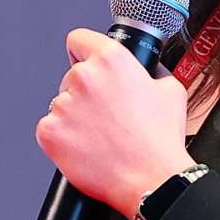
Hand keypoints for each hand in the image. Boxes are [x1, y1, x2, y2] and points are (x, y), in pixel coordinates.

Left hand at [37, 28, 196, 217]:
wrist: (150, 180)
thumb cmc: (160, 140)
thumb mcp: (170, 91)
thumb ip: (151, 72)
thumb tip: (143, 70)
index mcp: (111, 60)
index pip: (78, 40)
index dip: (84, 52)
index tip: (85, 63)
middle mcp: (84, 77)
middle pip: (71, 76)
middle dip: (85, 93)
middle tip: (105, 115)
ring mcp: (63, 105)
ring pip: (61, 104)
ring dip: (75, 117)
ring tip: (99, 136)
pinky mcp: (49, 132)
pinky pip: (50, 128)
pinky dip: (63, 138)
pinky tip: (86, 147)